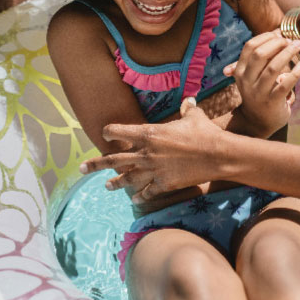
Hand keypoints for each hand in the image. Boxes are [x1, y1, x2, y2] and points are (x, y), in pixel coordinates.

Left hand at [80, 98, 227, 202]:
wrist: (217, 155)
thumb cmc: (204, 133)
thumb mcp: (194, 117)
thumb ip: (187, 109)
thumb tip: (189, 101)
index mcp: (148, 133)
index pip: (118, 131)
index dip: (110, 132)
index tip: (106, 134)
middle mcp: (146, 153)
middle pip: (114, 160)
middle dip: (96, 163)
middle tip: (82, 167)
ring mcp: (153, 170)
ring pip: (127, 178)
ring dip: (115, 182)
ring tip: (106, 186)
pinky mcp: (164, 184)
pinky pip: (147, 191)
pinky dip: (141, 195)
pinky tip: (135, 199)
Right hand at [223, 31, 299, 136]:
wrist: (257, 121)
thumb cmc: (260, 91)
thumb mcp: (254, 74)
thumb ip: (263, 55)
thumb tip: (278, 31)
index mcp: (240, 71)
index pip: (250, 46)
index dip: (266, 37)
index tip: (280, 35)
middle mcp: (246, 81)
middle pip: (259, 54)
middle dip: (278, 44)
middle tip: (292, 41)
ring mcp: (258, 92)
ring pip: (272, 68)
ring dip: (288, 54)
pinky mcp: (271, 102)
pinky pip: (285, 85)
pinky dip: (296, 73)